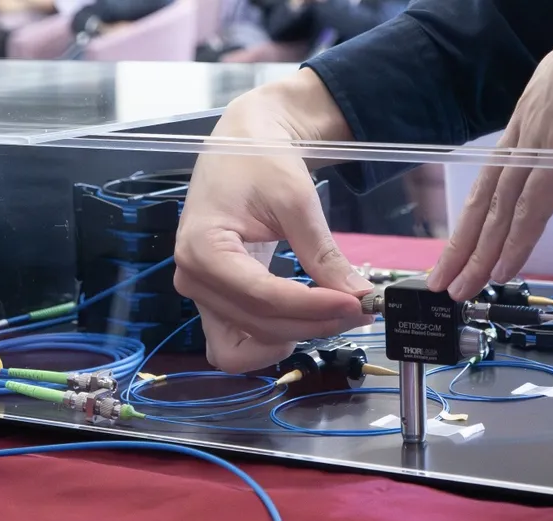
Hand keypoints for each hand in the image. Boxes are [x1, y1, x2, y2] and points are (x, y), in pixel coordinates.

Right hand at [174, 74, 375, 372]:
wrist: (241, 144)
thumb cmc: (260, 160)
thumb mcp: (296, 200)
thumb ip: (323, 253)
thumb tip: (358, 294)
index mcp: (203, 248)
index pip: (264, 297)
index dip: (314, 308)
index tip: (357, 304)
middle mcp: (193, 279)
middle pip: (259, 325)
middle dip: (313, 323)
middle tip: (359, 308)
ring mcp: (200, 294)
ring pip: (246, 344)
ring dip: (295, 336)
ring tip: (336, 314)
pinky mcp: (215, 300)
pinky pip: (237, 340)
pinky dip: (273, 340)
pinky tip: (307, 319)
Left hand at [427, 0, 552, 300]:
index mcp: (542, 111)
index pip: (505, 172)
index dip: (488, 208)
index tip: (475, 236)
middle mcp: (530, 126)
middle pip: (489, 195)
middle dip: (466, 241)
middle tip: (444, 275)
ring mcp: (539, 142)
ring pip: (498, 210)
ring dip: (477, 254)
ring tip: (457, 287)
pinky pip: (527, 212)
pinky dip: (511, 245)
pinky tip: (496, 272)